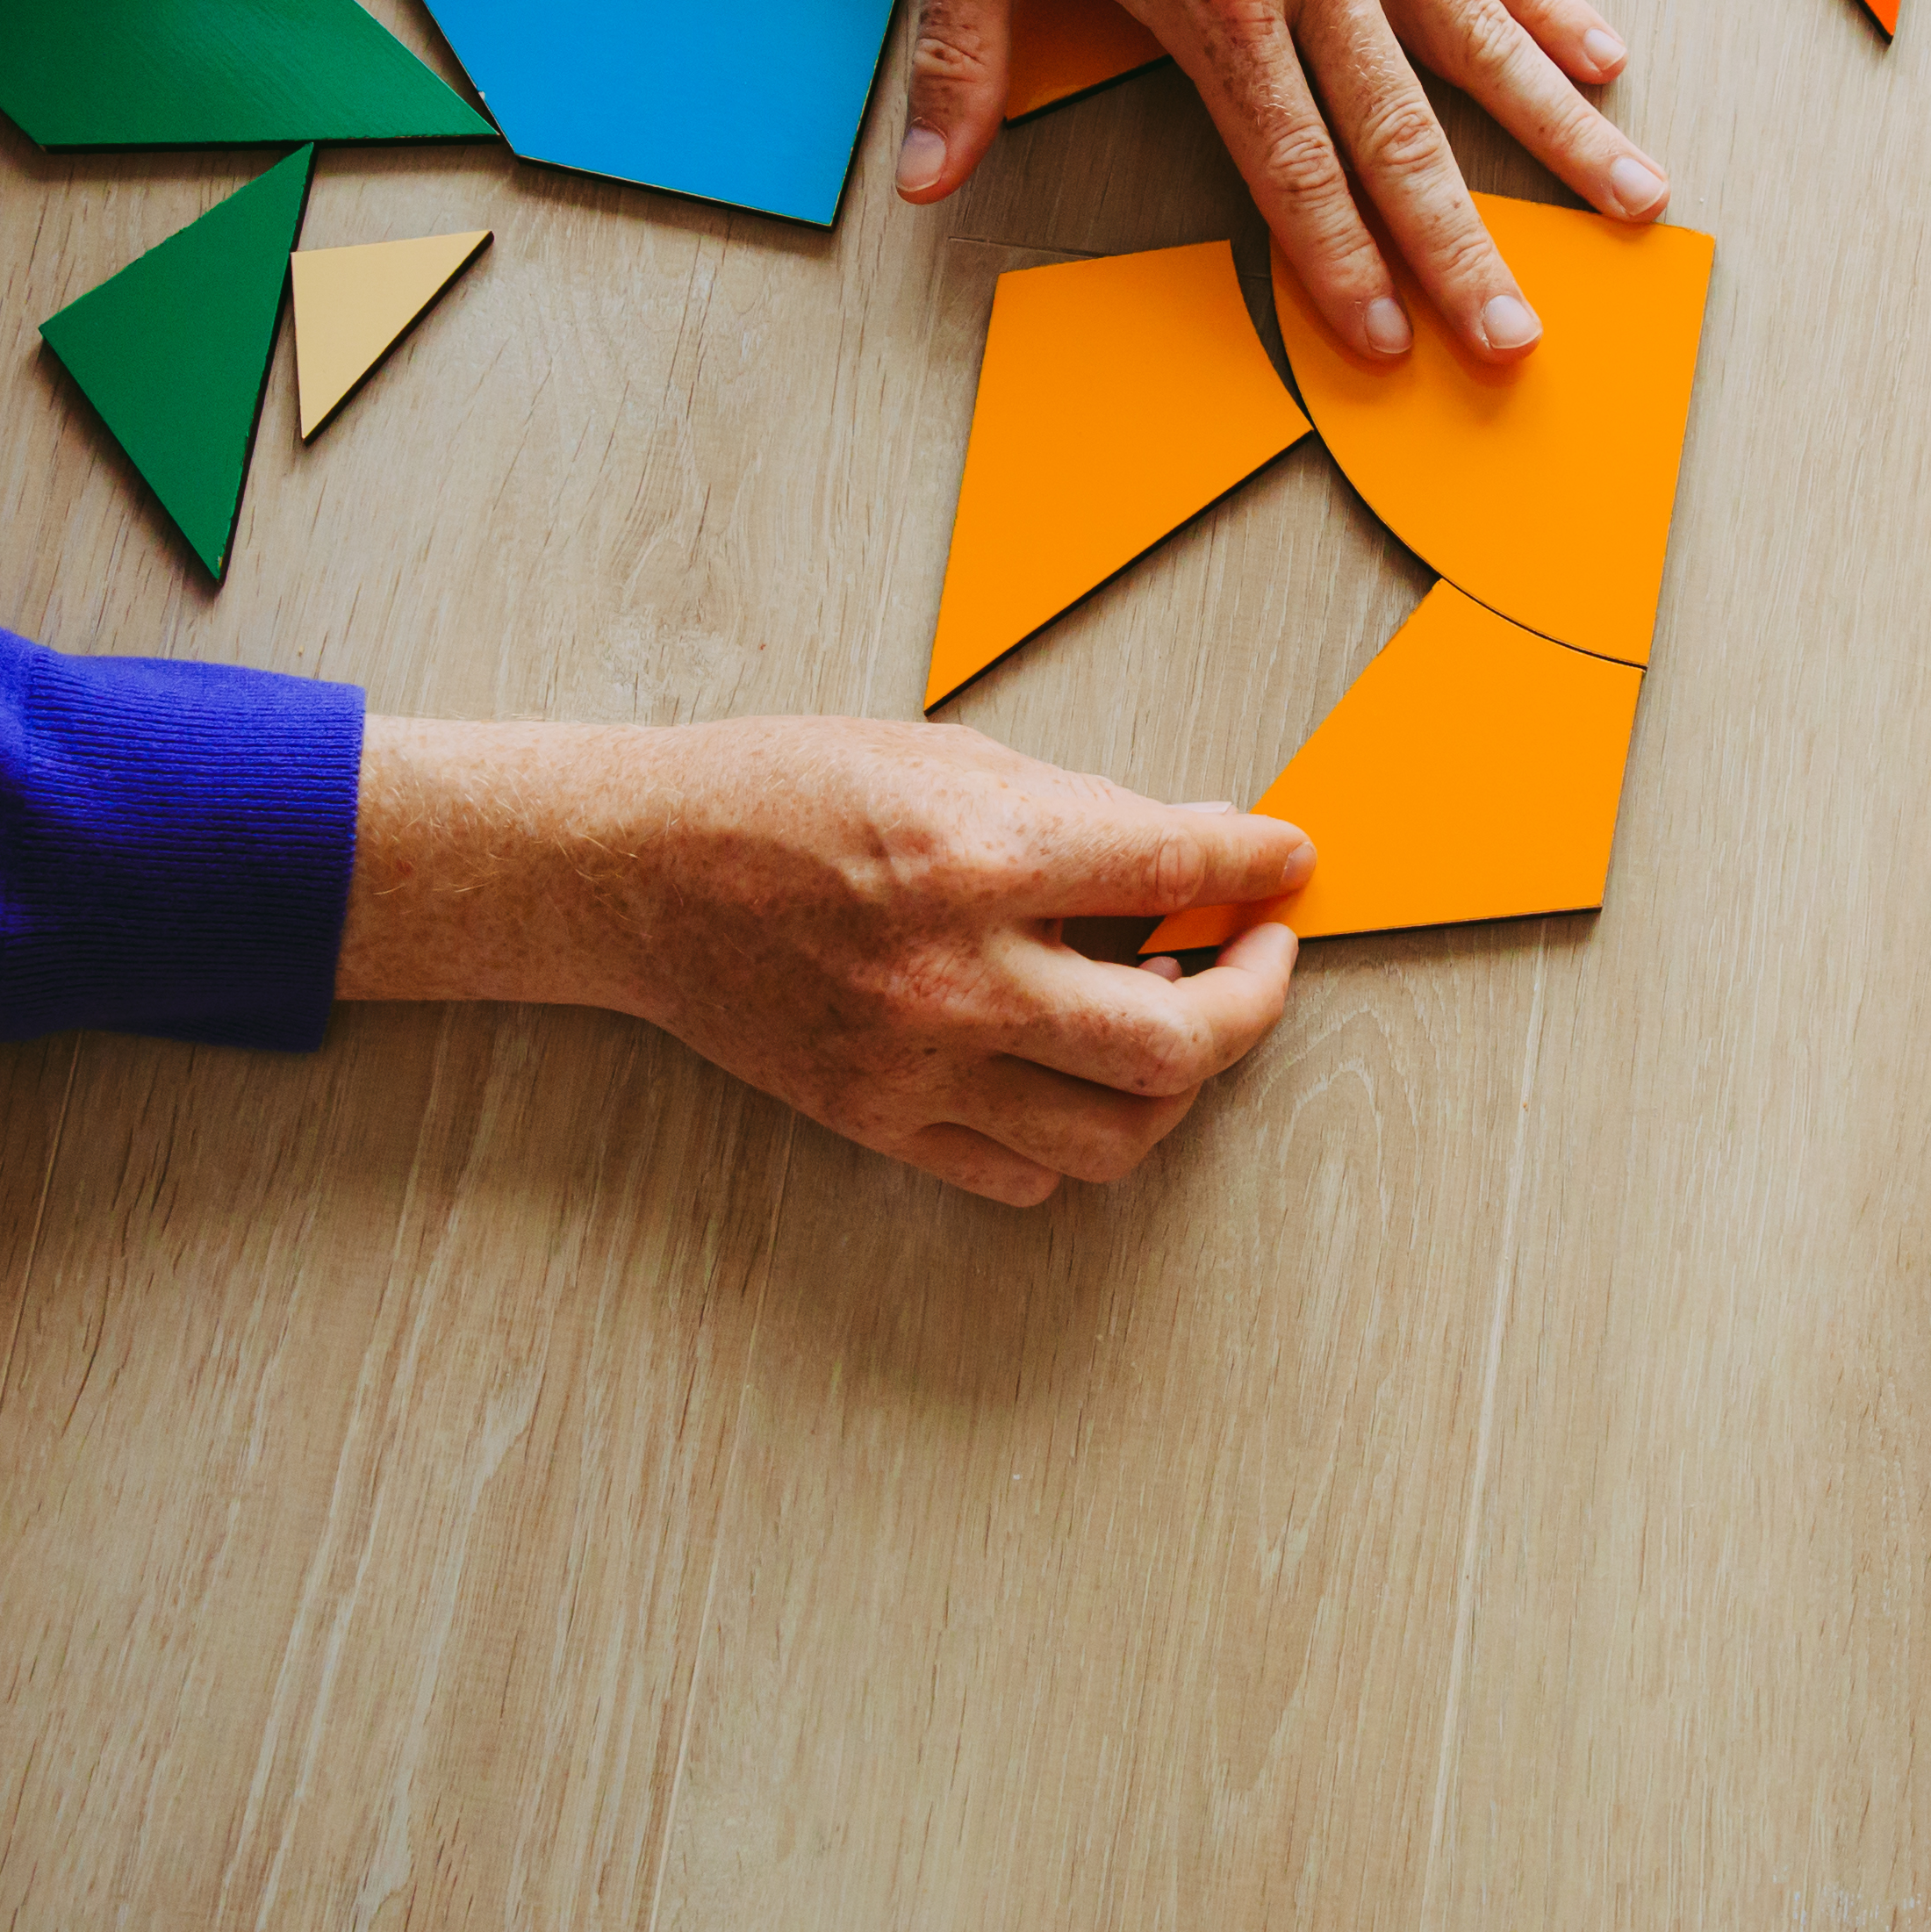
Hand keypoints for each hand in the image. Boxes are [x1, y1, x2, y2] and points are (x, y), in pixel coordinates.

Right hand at [339, 716, 1310, 1203]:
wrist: (639, 874)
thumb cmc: (784, 794)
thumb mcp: (945, 757)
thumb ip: (1085, 809)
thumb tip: (1207, 845)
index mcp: (977, 857)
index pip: (1177, 875)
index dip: (1261, 869)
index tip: (1291, 865)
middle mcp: (958, 975)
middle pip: (1178, 1042)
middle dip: (1255, 997)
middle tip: (1259, 954)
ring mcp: (918, 1067)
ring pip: (1119, 1133)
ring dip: (1179, 1083)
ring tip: (1179, 1020)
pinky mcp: (880, 1124)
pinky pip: (1027, 1174)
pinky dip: (1080, 1133)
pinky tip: (1079, 1069)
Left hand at [900, 0, 1663, 366]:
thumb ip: (960, 63)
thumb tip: (926, 181)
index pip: (1290, 161)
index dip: (1336, 263)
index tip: (1380, 342)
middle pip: (1402, 135)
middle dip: (1463, 249)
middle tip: (1518, 338)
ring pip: (1481, 42)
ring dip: (1560, 133)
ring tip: (1637, 199)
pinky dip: (1550, 4)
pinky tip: (1604, 61)